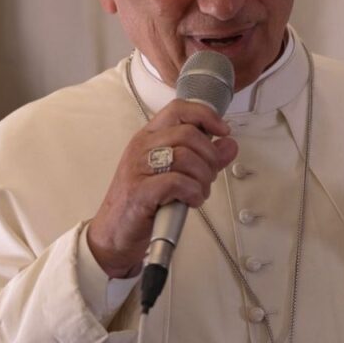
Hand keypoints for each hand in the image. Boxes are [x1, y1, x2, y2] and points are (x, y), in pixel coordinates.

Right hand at [87, 100, 237, 277]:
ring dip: (203, 177)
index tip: (223, 131)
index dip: (206, 115)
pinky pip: (177, 182)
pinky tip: (192, 200)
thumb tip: (229, 145)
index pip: (179, 109)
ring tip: (199, 191)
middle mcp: (142, 147)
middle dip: (210, 156)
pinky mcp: (140, 192)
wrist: (114, 234)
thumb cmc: (143, 201)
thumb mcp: (176, 173)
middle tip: (209, 176)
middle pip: (189, 134)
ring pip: (186, 157)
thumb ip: (205, 158)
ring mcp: (138, 168)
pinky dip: (193, 192)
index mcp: (149, 137)